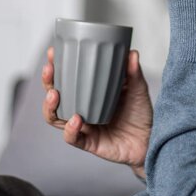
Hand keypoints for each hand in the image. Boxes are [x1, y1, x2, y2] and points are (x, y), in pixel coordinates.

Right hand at [42, 47, 152, 178]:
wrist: (148, 140)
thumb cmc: (139, 113)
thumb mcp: (138, 89)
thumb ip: (133, 72)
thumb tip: (132, 52)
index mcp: (89, 92)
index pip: (66, 78)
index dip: (57, 67)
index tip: (53, 53)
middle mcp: (81, 108)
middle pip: (54, 96)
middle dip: (48, 82)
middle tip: (50, 70)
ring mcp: (82, 126)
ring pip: (55, 117)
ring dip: (50, 106)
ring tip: (55, 94)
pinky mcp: (88, 142)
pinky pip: (72, 137)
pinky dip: (70, 129)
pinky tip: (75, 119)